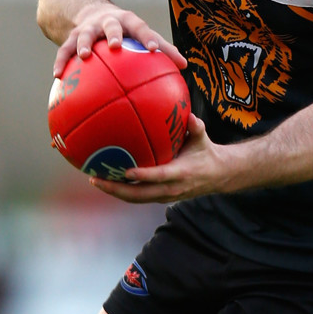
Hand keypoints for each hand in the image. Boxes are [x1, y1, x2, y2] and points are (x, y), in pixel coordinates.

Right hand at [52, 1, 186, 76]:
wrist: (89, 10)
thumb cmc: (124, 29)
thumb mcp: (140, 33)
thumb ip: (162, 48)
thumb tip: (185, 66)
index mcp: (128, 21)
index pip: (141, 27)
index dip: (148, 37)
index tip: (155, 49)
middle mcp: (108, 22)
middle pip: (112, 26)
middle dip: (114, 34)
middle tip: (115, 46)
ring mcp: (88, 28)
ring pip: (84, 35)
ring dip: (83, 45)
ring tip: (83, 57)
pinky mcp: (71, 36)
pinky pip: (64, 49)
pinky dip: (61, 61)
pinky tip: (57, 76)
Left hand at [88, 115, 225, 203]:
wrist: (217, 175)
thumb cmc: (206, 153)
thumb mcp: (203, 138)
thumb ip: (196, 126)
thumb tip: (188, 115)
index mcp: (180, 173)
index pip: (159, 176)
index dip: (143, 175)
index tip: (126, 171)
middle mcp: (171, 188)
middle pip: (139, 194)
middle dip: (116, 189)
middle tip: (96, 179)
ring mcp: (164, 195)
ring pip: (136, 198)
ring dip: (115, 192)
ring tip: (96, 181)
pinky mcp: (160, 197)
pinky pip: (139, 197)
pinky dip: (123, 192)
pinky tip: (109, 181)